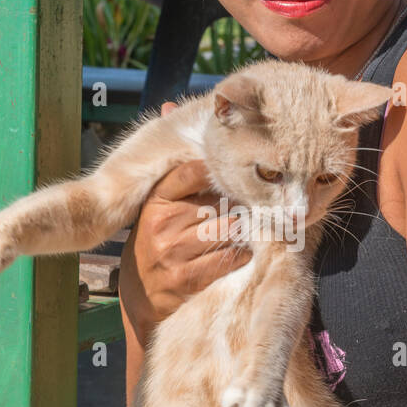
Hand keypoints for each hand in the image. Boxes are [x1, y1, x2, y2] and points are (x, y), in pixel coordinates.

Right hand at [118, 101, 251, 345]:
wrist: (142, 301)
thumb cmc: (158, 243)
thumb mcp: (157, 204)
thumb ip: (174, 164)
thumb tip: (170, 105)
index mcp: (154, 203)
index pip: (189, 173)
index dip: (218, 168)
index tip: (238, 167)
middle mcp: (160, 228)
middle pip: (217, 204)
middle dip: (243, 203)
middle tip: (264, 198)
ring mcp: (171, 256)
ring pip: (227, 231)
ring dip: (248, 228)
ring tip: (261, 223)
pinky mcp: (184, 282)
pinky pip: (228, 260)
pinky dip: (244, 253)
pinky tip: (249, 249)